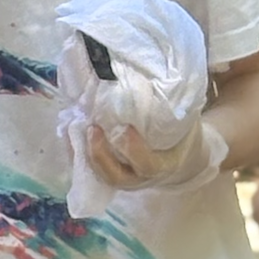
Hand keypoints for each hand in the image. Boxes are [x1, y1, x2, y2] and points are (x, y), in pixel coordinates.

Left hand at [85, 117, 211, 192]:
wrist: (182, 160)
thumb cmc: (183, 138)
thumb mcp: (186, 125)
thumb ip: (174, 111)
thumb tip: (162, 79)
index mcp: (163, 167)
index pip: (147, 164)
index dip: (134, 149)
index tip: (126, 127)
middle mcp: (140, 178)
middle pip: (115, 176)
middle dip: (101, 154)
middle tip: (93, 128)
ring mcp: (125, 179)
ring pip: (100, 175)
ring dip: (86, 154)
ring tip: (80, 128)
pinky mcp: (112, 174)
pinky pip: (92, 170)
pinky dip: (81, 154)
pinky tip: (73, 133)